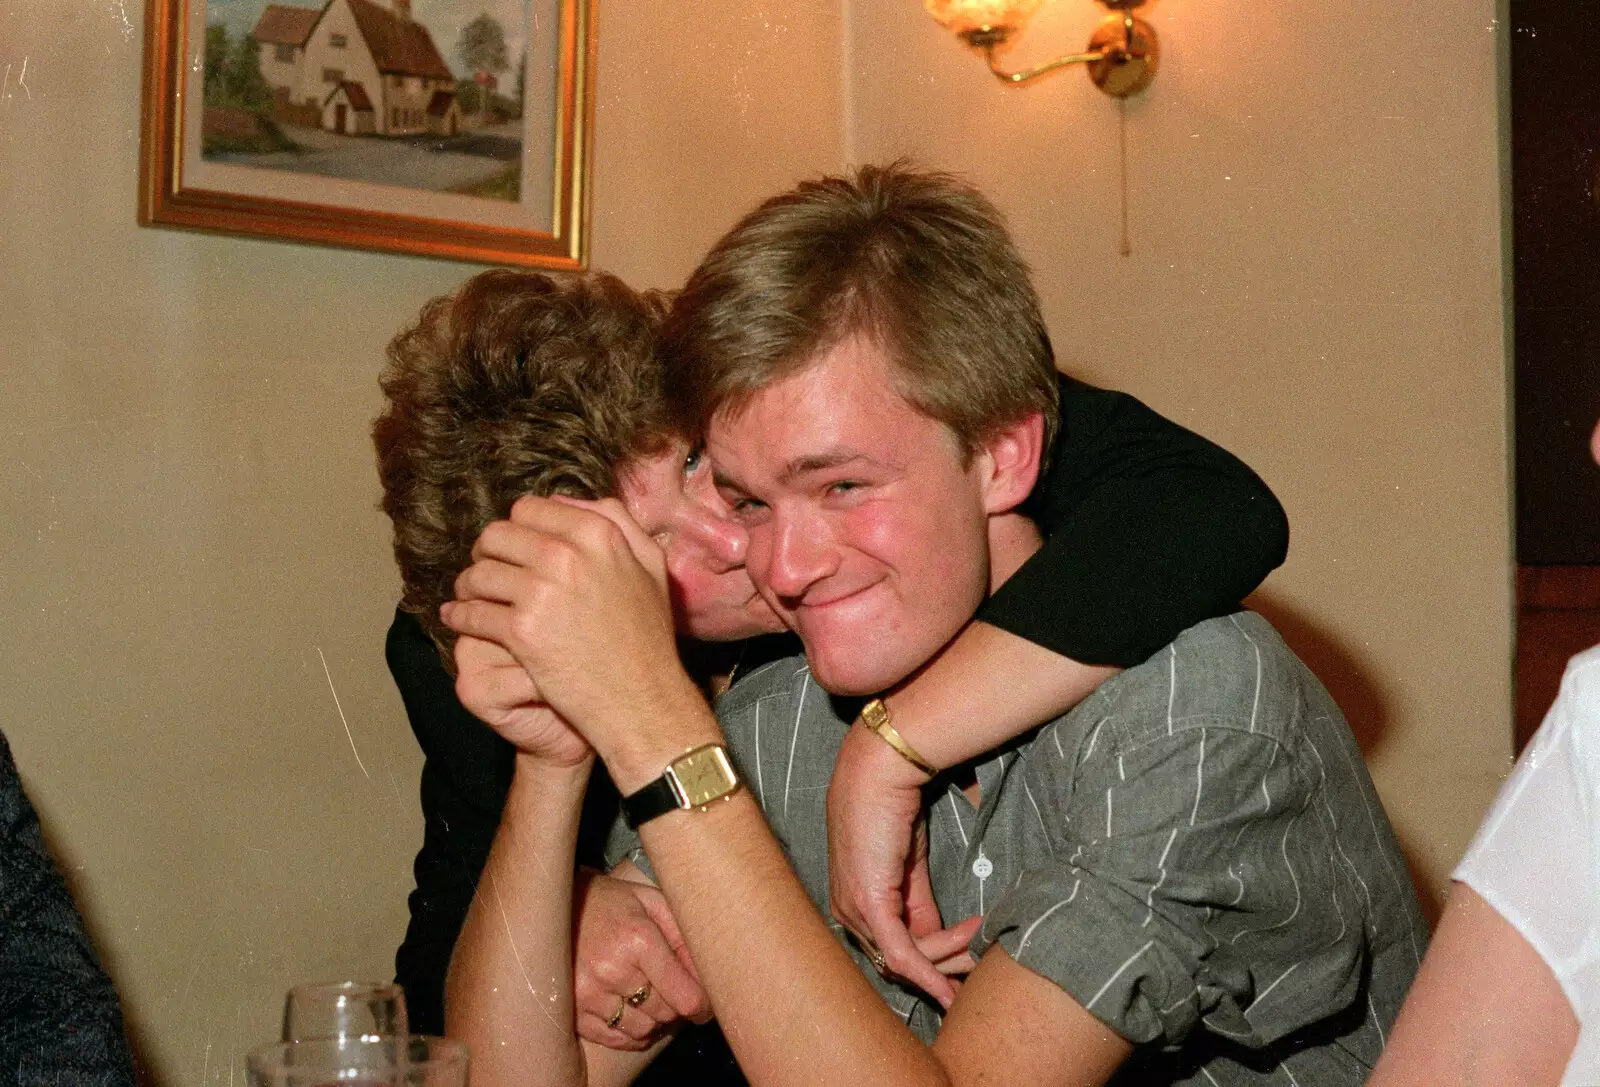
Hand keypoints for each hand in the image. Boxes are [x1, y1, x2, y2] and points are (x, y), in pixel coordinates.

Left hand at [443, 496, 711, 782]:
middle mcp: (566, 554)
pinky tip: (458, 619)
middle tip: (487, 571)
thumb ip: (616, 521)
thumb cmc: (647, 636)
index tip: (513, 548)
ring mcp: (541, 592)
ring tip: (470, 596)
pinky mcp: (521, 630)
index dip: (517, 528)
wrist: (642, 698)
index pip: (530, 509)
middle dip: (487, 552)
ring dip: (469, 585)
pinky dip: (460, 616)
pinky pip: (472, 612)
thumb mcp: (650, 566)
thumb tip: (565, 500)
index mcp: (597, 533)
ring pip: (479, 573)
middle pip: (497, 535)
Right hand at [573, 867, 709, 1050]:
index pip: (685, 996)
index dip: (703, 1006)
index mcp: (639, 940)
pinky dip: (630, 1033)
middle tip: (674, 993)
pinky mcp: (573, 1009)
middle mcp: (613, 969)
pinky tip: (633, 1013)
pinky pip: (614, 1039)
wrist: (555, 906)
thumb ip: (683, 936)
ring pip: (642, 1030)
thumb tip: (708, 975)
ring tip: (651, 1001)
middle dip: (676, 1007)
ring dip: (654, 1021)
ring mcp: (589, 993)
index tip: (705, 1005)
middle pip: (665, 1014)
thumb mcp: (652, 903)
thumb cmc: (611, 902)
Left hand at [828, 720, 960, 1003]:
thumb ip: (917, 904)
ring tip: (981, 938)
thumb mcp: (907, 865)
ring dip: (948, 958)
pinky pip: (901, 954)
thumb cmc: (890, 808)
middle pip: (898, 962)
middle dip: (944, 967)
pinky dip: (929, 974)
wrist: (879, 772)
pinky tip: (950, 989)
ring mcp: (855, 911)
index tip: (965, 963)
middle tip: (980, 960)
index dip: (931, 963)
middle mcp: (847, 914)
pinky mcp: (870, 904)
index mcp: (853, 903)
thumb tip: (937, 938)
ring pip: (905, 960)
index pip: (893, 949)